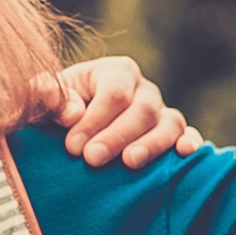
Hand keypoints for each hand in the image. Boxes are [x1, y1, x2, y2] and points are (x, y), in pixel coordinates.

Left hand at [29, 56, 203, 168]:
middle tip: (92, 159)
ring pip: (169, 123)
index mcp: (116, 72)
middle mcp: (144, 90)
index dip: (94, 119)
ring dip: (152, 144)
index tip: (73, 147)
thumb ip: (48, 97)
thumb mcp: (45, 100)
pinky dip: (190, 143)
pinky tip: (184, 154)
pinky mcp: (174, 135)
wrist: (72, 132)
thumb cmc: (58, 113)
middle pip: (141, 109)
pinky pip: (189, 135)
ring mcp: (162, 113)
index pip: (113, 93)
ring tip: (130, 162)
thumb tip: (73, 113)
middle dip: (116, 135)